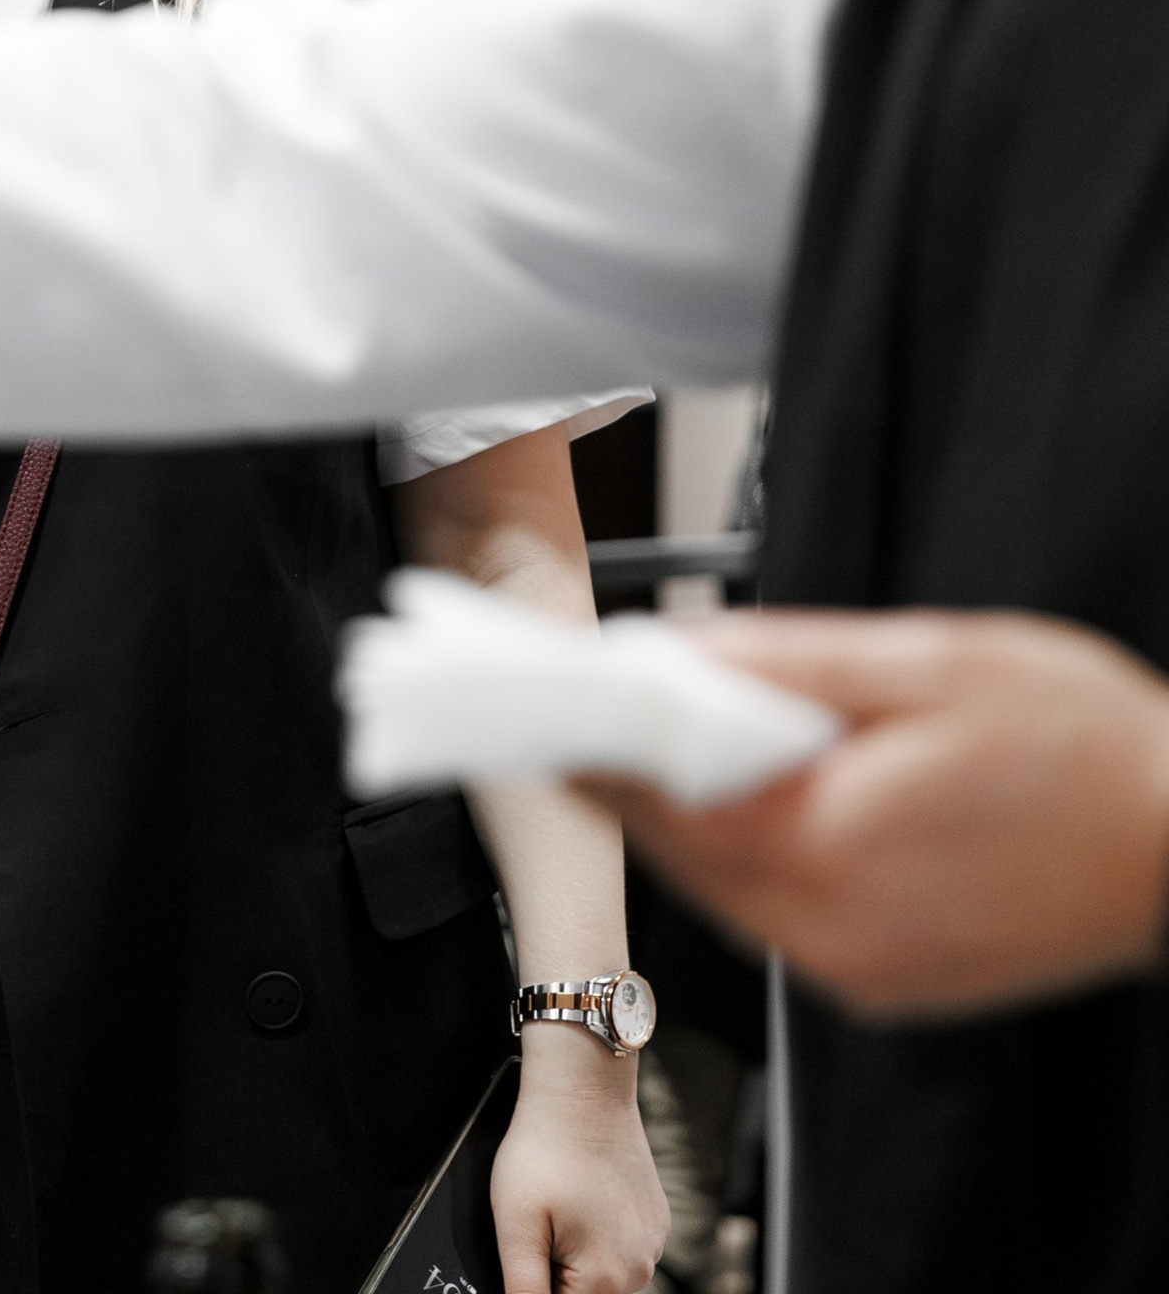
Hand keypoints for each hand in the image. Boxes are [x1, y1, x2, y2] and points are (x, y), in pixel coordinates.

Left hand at [490, 1030, 666, 1293]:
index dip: (536, 1280)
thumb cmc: (545, 1147)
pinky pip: (620, 1241)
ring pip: (603, 1269)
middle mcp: (640, 1270)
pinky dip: (598, 1227)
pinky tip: (581, 1191)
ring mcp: (652, 1242)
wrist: (582, 1088)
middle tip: (542, 1216)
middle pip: (585, 1293)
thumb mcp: (514, 1223)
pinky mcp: (655, 1217)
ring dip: (576, 1249)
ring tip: (560, 1199)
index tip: (533, 1241)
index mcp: (607, 1280)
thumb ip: (523, 1286)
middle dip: (556, 1267)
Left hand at [589, 610, 1168, 1016]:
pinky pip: (776, 913)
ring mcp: (856, 970)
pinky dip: (753, 852)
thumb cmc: (1086, 749)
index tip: (541, 703)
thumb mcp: (928, 662)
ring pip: (720, 884)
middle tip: (603, 700)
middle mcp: (831, 931)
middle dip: (635, 772)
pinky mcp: (881, 982)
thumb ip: (786, 660)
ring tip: (690, 733)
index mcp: (830, 847)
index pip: (656, 804)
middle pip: (678, 848)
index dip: (590, 748)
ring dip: (693, 812)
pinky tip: (772, 795)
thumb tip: (678, 646)